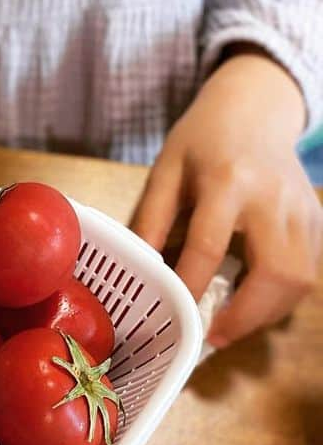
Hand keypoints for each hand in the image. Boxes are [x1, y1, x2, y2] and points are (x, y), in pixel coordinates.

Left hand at [131, 51, 320, 348]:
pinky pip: (308, 271)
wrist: (254, 108)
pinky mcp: (318, 220)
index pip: (210, 245)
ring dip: (268, 313)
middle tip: (214, 336)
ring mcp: (303, 210)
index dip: (191, 285)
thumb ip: (151, 217)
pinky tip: (253, 301)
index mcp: (227, 180)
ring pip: (301, 280)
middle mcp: (273, 197)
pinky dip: (283, 296)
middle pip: (276, 271)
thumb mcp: (166, 169)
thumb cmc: (202, 139)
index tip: (176, 315)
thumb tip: (139, 267)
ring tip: (231, 324)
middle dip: (247, 315)